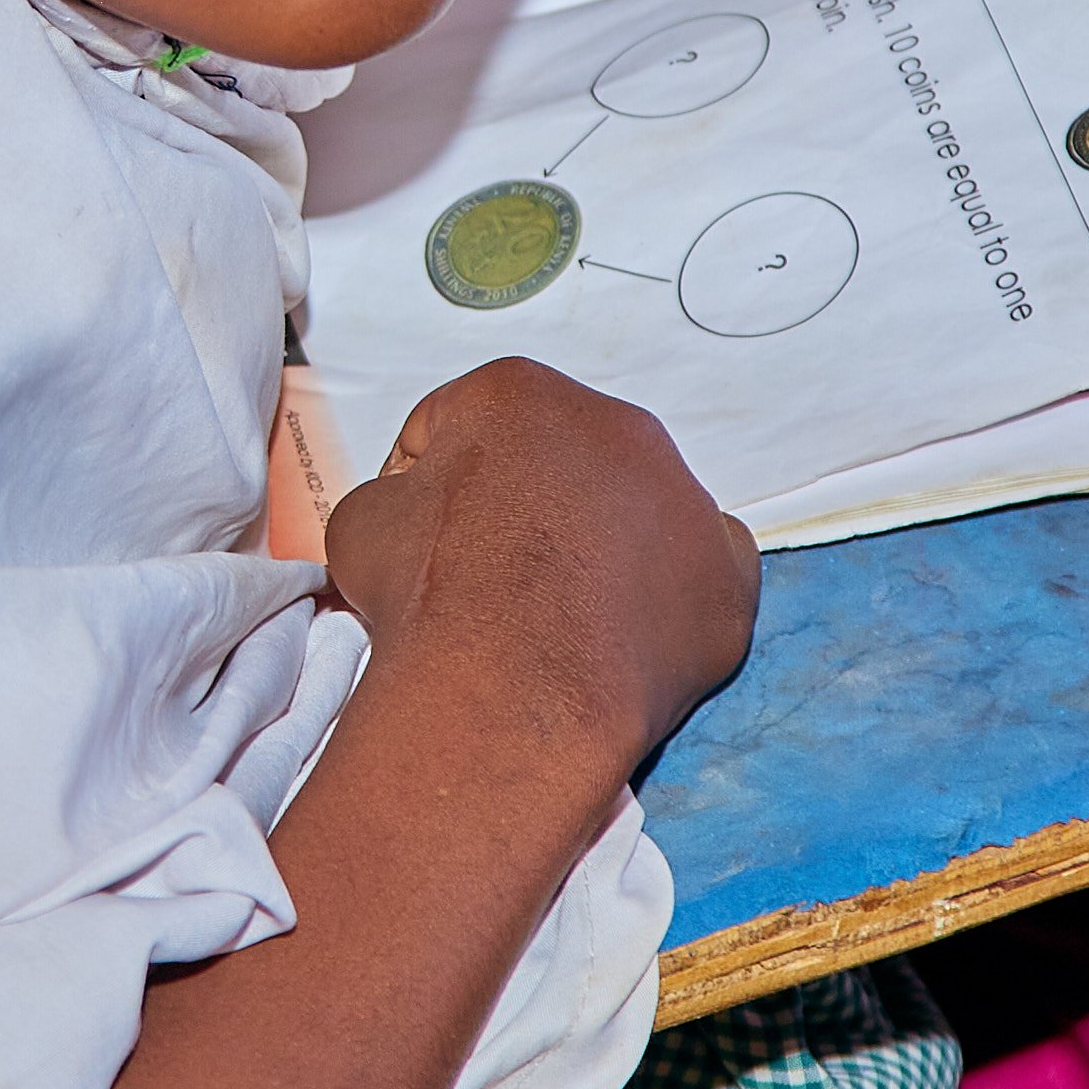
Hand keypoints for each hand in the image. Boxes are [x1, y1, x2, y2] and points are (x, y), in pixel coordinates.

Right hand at [316, 356, 757, 784]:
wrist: (506, 695)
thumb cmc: (432, 604)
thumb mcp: (360, 523)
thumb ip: (396, 495)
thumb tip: (412, 511)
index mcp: (519, 393)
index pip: (468, 428)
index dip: (436, 488)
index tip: (428, 541)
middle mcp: (616, 426)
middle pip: (564, 464)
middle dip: (533, 510)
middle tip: (498, 583)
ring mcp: (684, 498)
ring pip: (639, 515)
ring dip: (604, 552)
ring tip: (557, 622)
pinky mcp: (728, 575)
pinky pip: (701, 576)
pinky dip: (667, 602)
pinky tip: (618, 639)